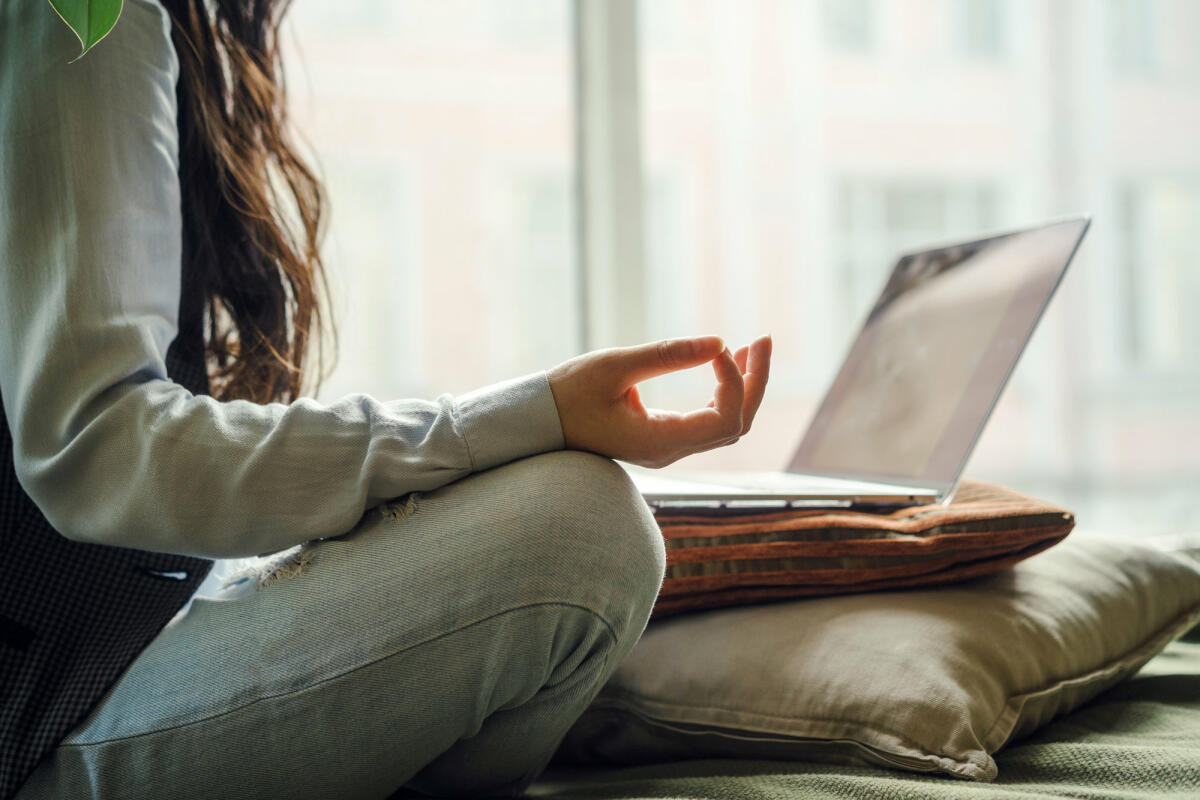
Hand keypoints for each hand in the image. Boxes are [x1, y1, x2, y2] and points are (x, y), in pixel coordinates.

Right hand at [547, 334, 771, 467]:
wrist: (538, 421)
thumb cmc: (567, 394)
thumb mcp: (614, 366)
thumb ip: (667, 355)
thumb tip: (719, 340)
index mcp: (660, 442)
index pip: (726, 419)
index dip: (734, 380)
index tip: (719, 346)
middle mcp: (670, 451)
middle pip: (736, 424)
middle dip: (755, 381)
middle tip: (764, 338)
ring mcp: (668, 447)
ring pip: (726, 424)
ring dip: (743, 386)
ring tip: (751, 346)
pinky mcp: (662, 437)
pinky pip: (708, 421)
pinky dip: (724, 392)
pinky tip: (725, 362)